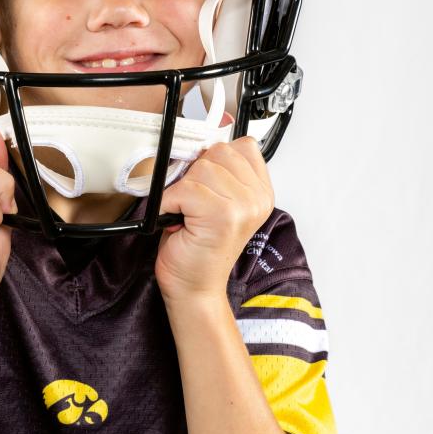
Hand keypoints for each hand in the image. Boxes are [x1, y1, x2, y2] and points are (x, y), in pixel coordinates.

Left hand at [155, 137, 274, 303]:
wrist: (194, 288)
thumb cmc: (198, 249)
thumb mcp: (215, 202)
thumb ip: (218, 173)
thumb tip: (197, 145)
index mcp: (261, 192)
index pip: (241, 146)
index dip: (214, 159)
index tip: (205, 183)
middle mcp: (257, 198)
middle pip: (219, 152)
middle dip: (196, 175)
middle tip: (194, 205)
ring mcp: (244, 206)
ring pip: (201, 168)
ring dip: (183, 191)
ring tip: (188, 215)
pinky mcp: (223, 215)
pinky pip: (185, 188)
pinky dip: (171, 203)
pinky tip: (179, 221)